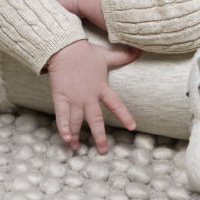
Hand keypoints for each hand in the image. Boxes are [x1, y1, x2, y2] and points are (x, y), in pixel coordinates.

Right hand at [45, 38, 137, 152]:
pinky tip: (65, 139)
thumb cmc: (85, 52)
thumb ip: (122, 56)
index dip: (124, 116)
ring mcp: (74, 98)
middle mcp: (89, 96)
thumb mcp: (106, 55)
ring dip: (77, 136)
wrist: (64, 48)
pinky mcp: (60, 97)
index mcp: (101, 88)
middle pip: (96, 120)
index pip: (116, 104)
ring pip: (77, 121)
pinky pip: (62, 116)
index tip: (132, 127)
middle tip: (103, 151)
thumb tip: (138, 50)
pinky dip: (63, 128)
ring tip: (76, 148)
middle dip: (99, 136)